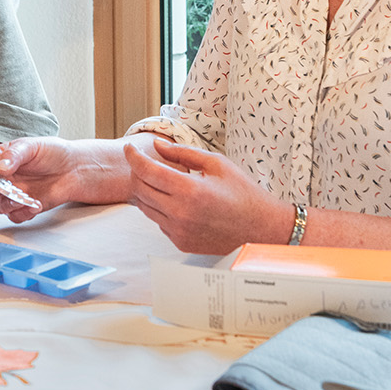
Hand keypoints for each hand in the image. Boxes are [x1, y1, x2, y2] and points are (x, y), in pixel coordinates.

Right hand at [0, 136, 91, 222]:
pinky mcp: (20, 208)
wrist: (73, 170)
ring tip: (23, 197)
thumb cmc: (51, 153)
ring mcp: (8, 194)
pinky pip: (13, 216)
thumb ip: (13, 156)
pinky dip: (22, 212)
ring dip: (6, 203)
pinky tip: (34, 203)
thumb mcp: (31, 146)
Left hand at [125, 139, 290, 253]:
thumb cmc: (243, 192)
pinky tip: (174, 200)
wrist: (262, 229)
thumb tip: (158, 145)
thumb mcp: (216, 163)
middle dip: (137, 172)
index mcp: (189, 191)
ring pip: (145, 207)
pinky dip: (159, 208)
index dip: (133, 158)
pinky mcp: (181, 243)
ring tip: (159, 179)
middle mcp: (180, 214)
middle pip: (140, 189)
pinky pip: (159, 222)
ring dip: (146, 191)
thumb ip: (183, 153)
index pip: (147, 171)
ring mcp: (179, 232)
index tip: (129, 149)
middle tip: (143, 162)